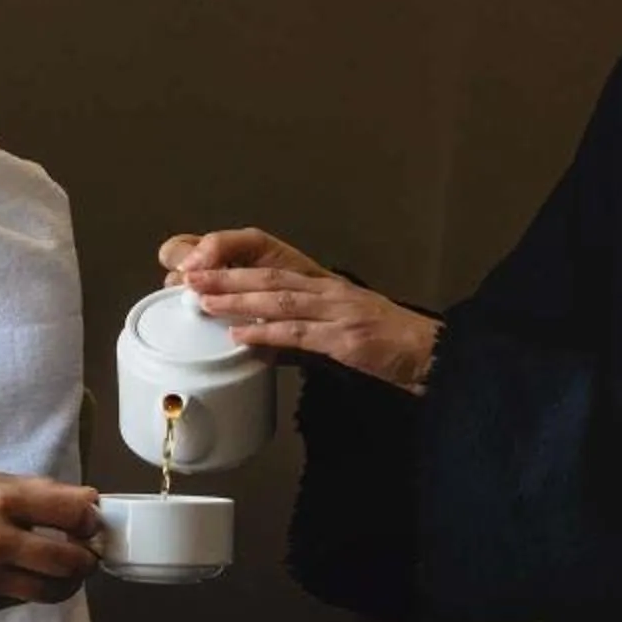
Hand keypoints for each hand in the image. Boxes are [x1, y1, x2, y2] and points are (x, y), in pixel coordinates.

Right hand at [0, 475, 99, 616]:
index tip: (89, 522)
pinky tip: (17, 577)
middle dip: (87, 558)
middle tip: (85, 553)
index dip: (90, 519)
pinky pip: (23, 600)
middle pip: (73, 560)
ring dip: (68, 582)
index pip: (73, 512)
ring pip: (55, 590)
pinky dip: (30, 590)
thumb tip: (85, 502)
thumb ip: (31, 491)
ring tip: (62, 572)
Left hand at [169, 234, 440, 392]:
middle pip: (270, 277)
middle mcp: (330, 293)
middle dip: (226, 277)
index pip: (274, 268)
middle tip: (189, 278)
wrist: (433, 354)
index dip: (236, 268)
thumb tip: (258, 336)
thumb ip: (302, 328)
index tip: (203, 271)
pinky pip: (301, 334)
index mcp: (327, 287)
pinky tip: (241, 337)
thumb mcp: (341, 329)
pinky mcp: (348, 339)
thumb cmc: (387, 344)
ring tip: (204, 301)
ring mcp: (340, 313)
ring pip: (281, 299)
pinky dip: (268, 334)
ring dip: (239, 300)